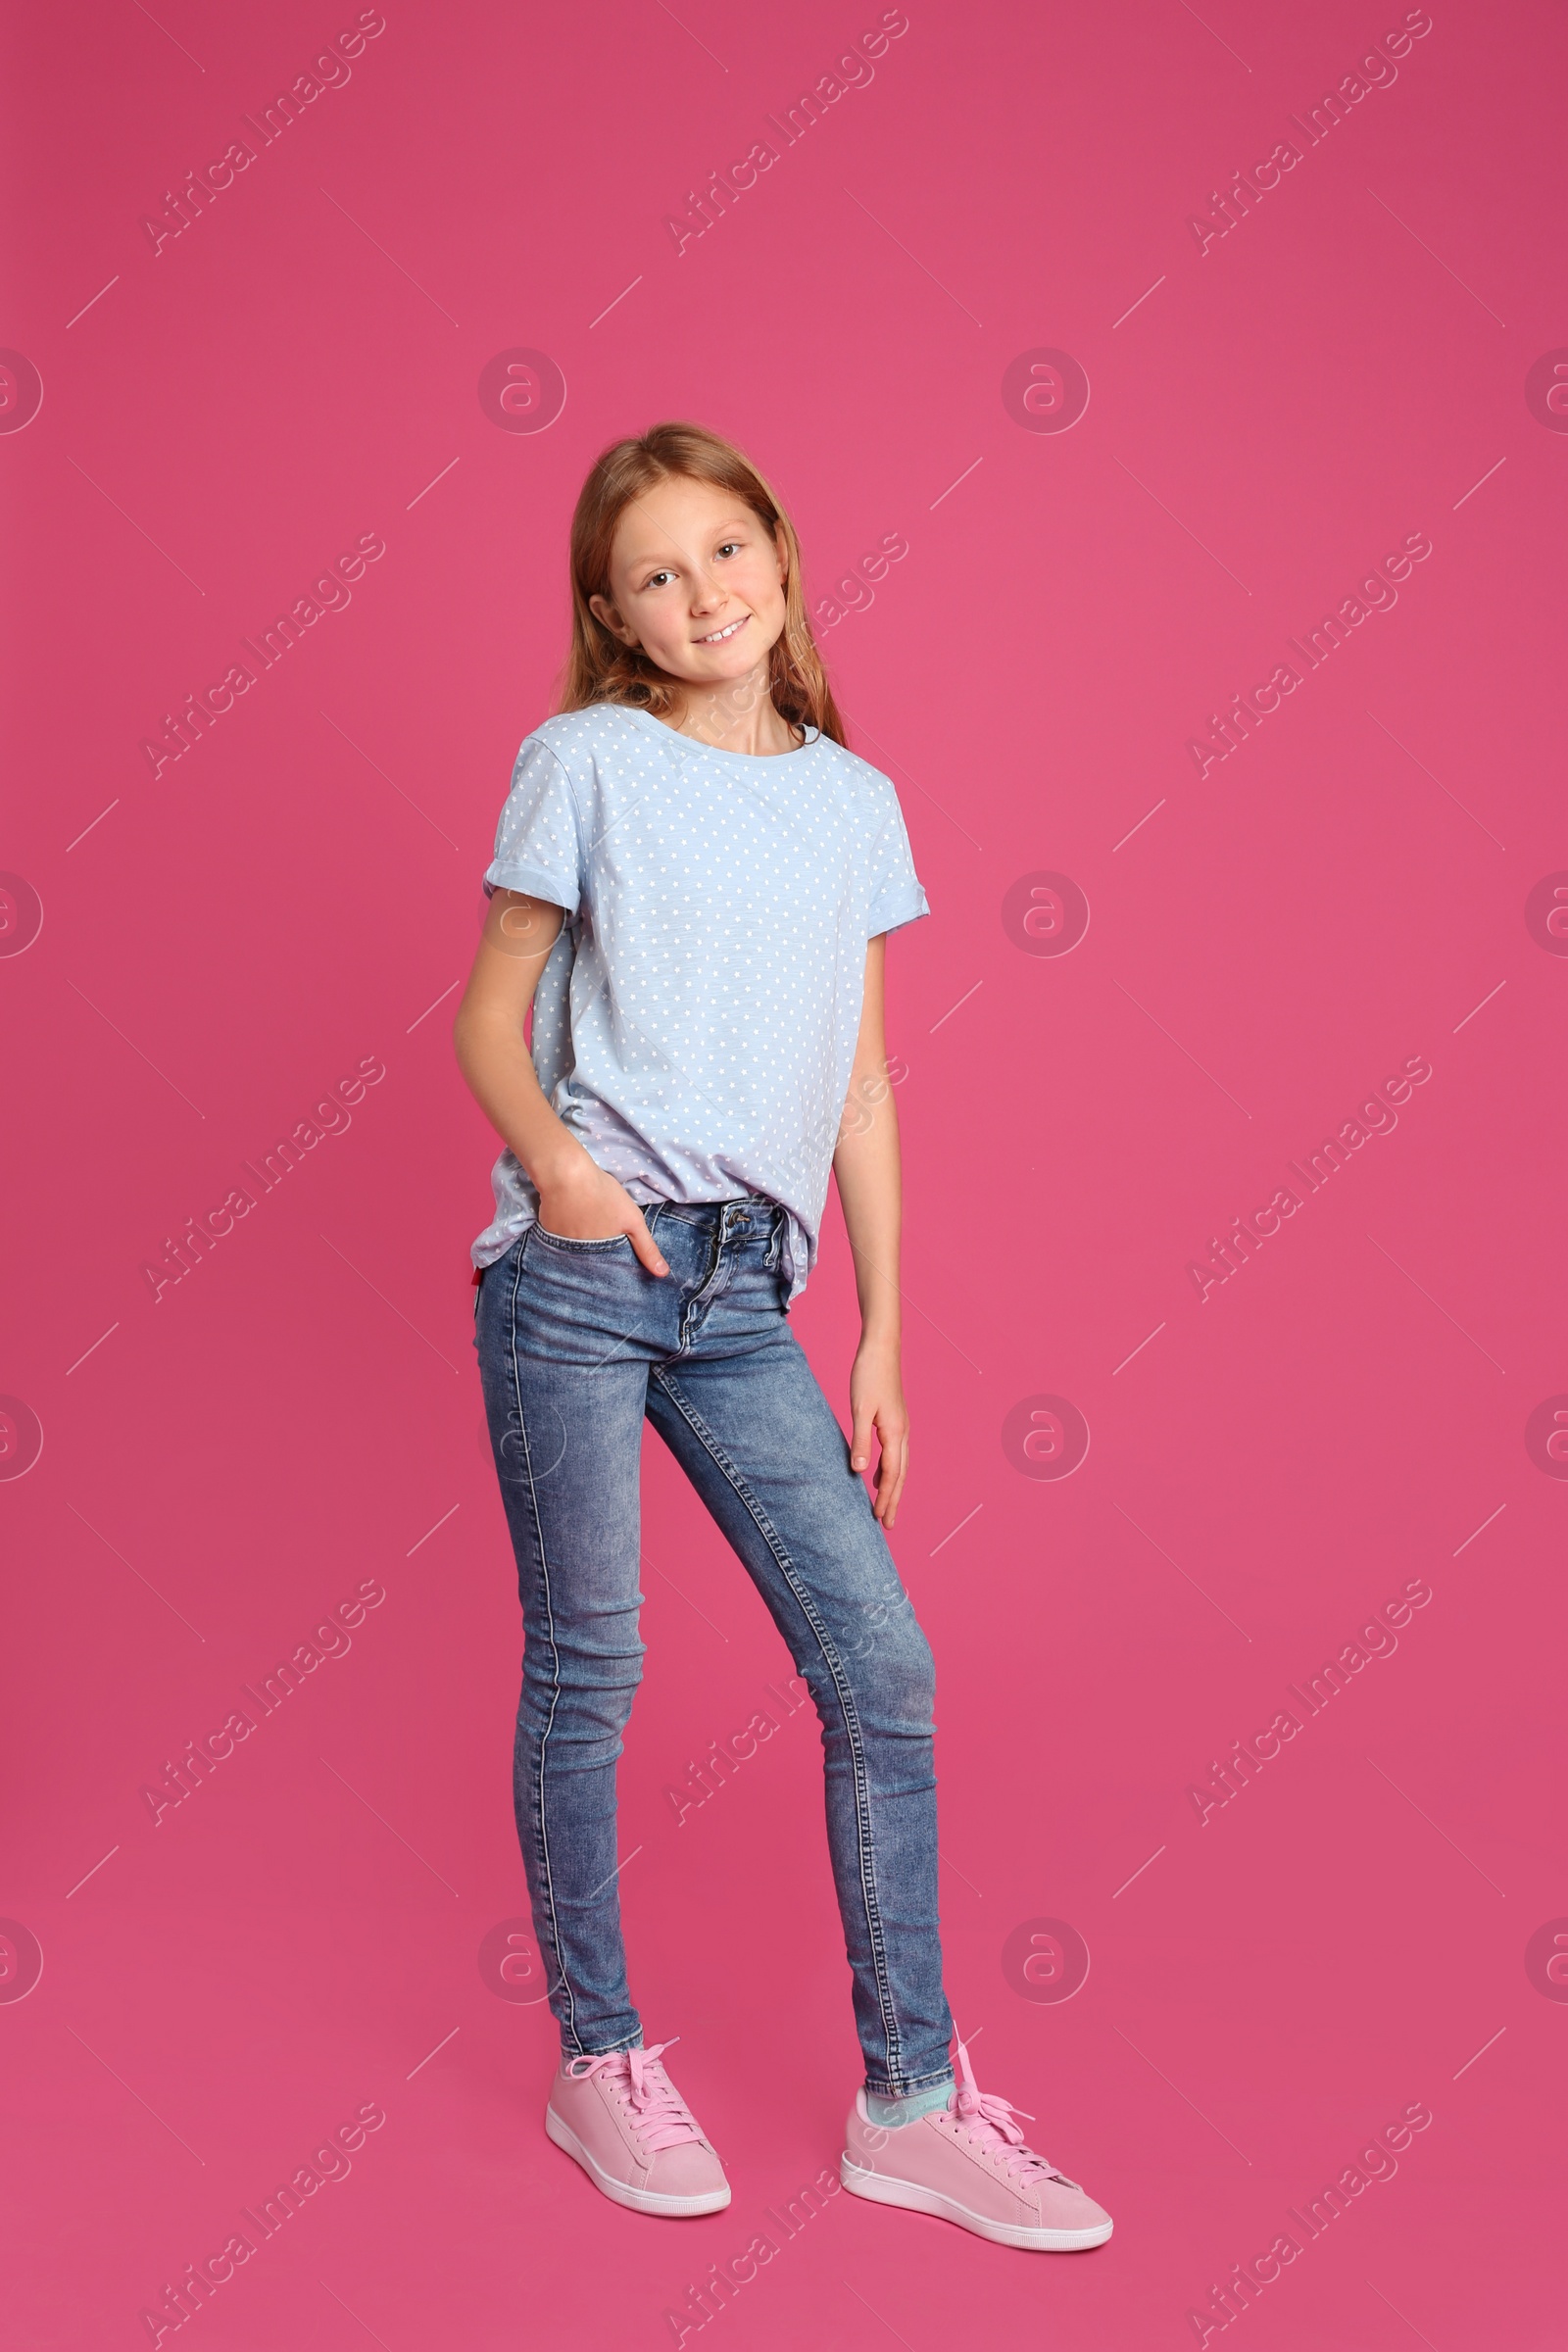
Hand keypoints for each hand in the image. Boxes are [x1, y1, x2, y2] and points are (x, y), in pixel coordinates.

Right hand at [535, 1158, 667, 1276]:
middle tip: (605, 1240)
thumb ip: (647, 1248)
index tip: (621, 1263)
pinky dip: (568, 1236)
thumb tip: (663, 1274)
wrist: (566, 1174)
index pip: (608, 1273)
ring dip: (583, 1247)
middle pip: (591, 1265)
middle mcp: (577, 1258)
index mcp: (598, 1258)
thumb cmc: (603, 1195)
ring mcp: (559, 1247)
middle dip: (599, 1260)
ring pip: (575, 1254)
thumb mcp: (633, 1220)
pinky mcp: (547, 1234)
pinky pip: (560, 1242)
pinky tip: (574, 1222)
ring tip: (590, 1229)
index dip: (615, 1269)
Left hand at [849, 1337, 908, 1526]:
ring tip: (884, 1506)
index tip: (880, 1520)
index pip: (891, 1475)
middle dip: (894, 1500)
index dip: (886, 1499)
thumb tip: (859, 1471)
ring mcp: (901, 1426)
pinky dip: (889, 1470)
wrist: (882, 1347)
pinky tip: (876, 1474)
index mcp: (894, 1432)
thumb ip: (860, 1440)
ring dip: (893, 1487)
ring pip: (900, 1465)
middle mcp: (902, 1432)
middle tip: (888, 1525)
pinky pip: (895, 1453)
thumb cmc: (869, 1375)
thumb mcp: (859, 1409)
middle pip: (900, 1475)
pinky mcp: (895, 1420)